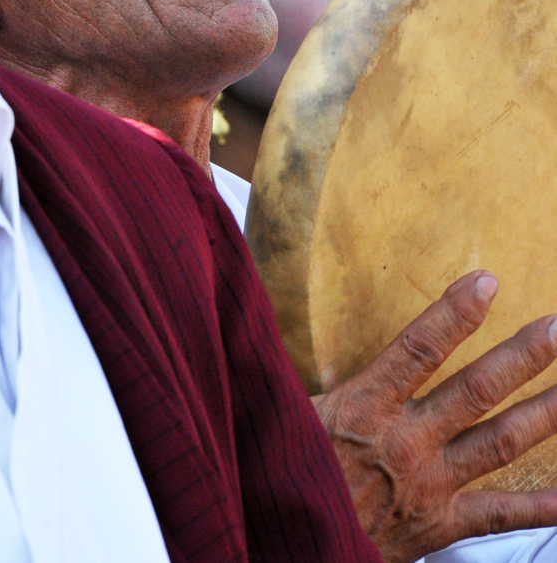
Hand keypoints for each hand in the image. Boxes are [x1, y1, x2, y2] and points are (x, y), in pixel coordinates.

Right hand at [313, 271, 556, 562]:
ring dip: (544, 411)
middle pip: (476, 391)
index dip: (455, 313)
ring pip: (500, 443)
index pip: (419, 349)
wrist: (294, 544)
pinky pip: (501, 514)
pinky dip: (541, 505)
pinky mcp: (441, 525)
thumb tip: (287, 329)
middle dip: (522, 357)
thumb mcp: (292, 414)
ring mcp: (430, 485)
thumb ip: (317, 377)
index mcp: (365, 408)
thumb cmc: (290, 473)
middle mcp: (406, 442)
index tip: (486, 281)